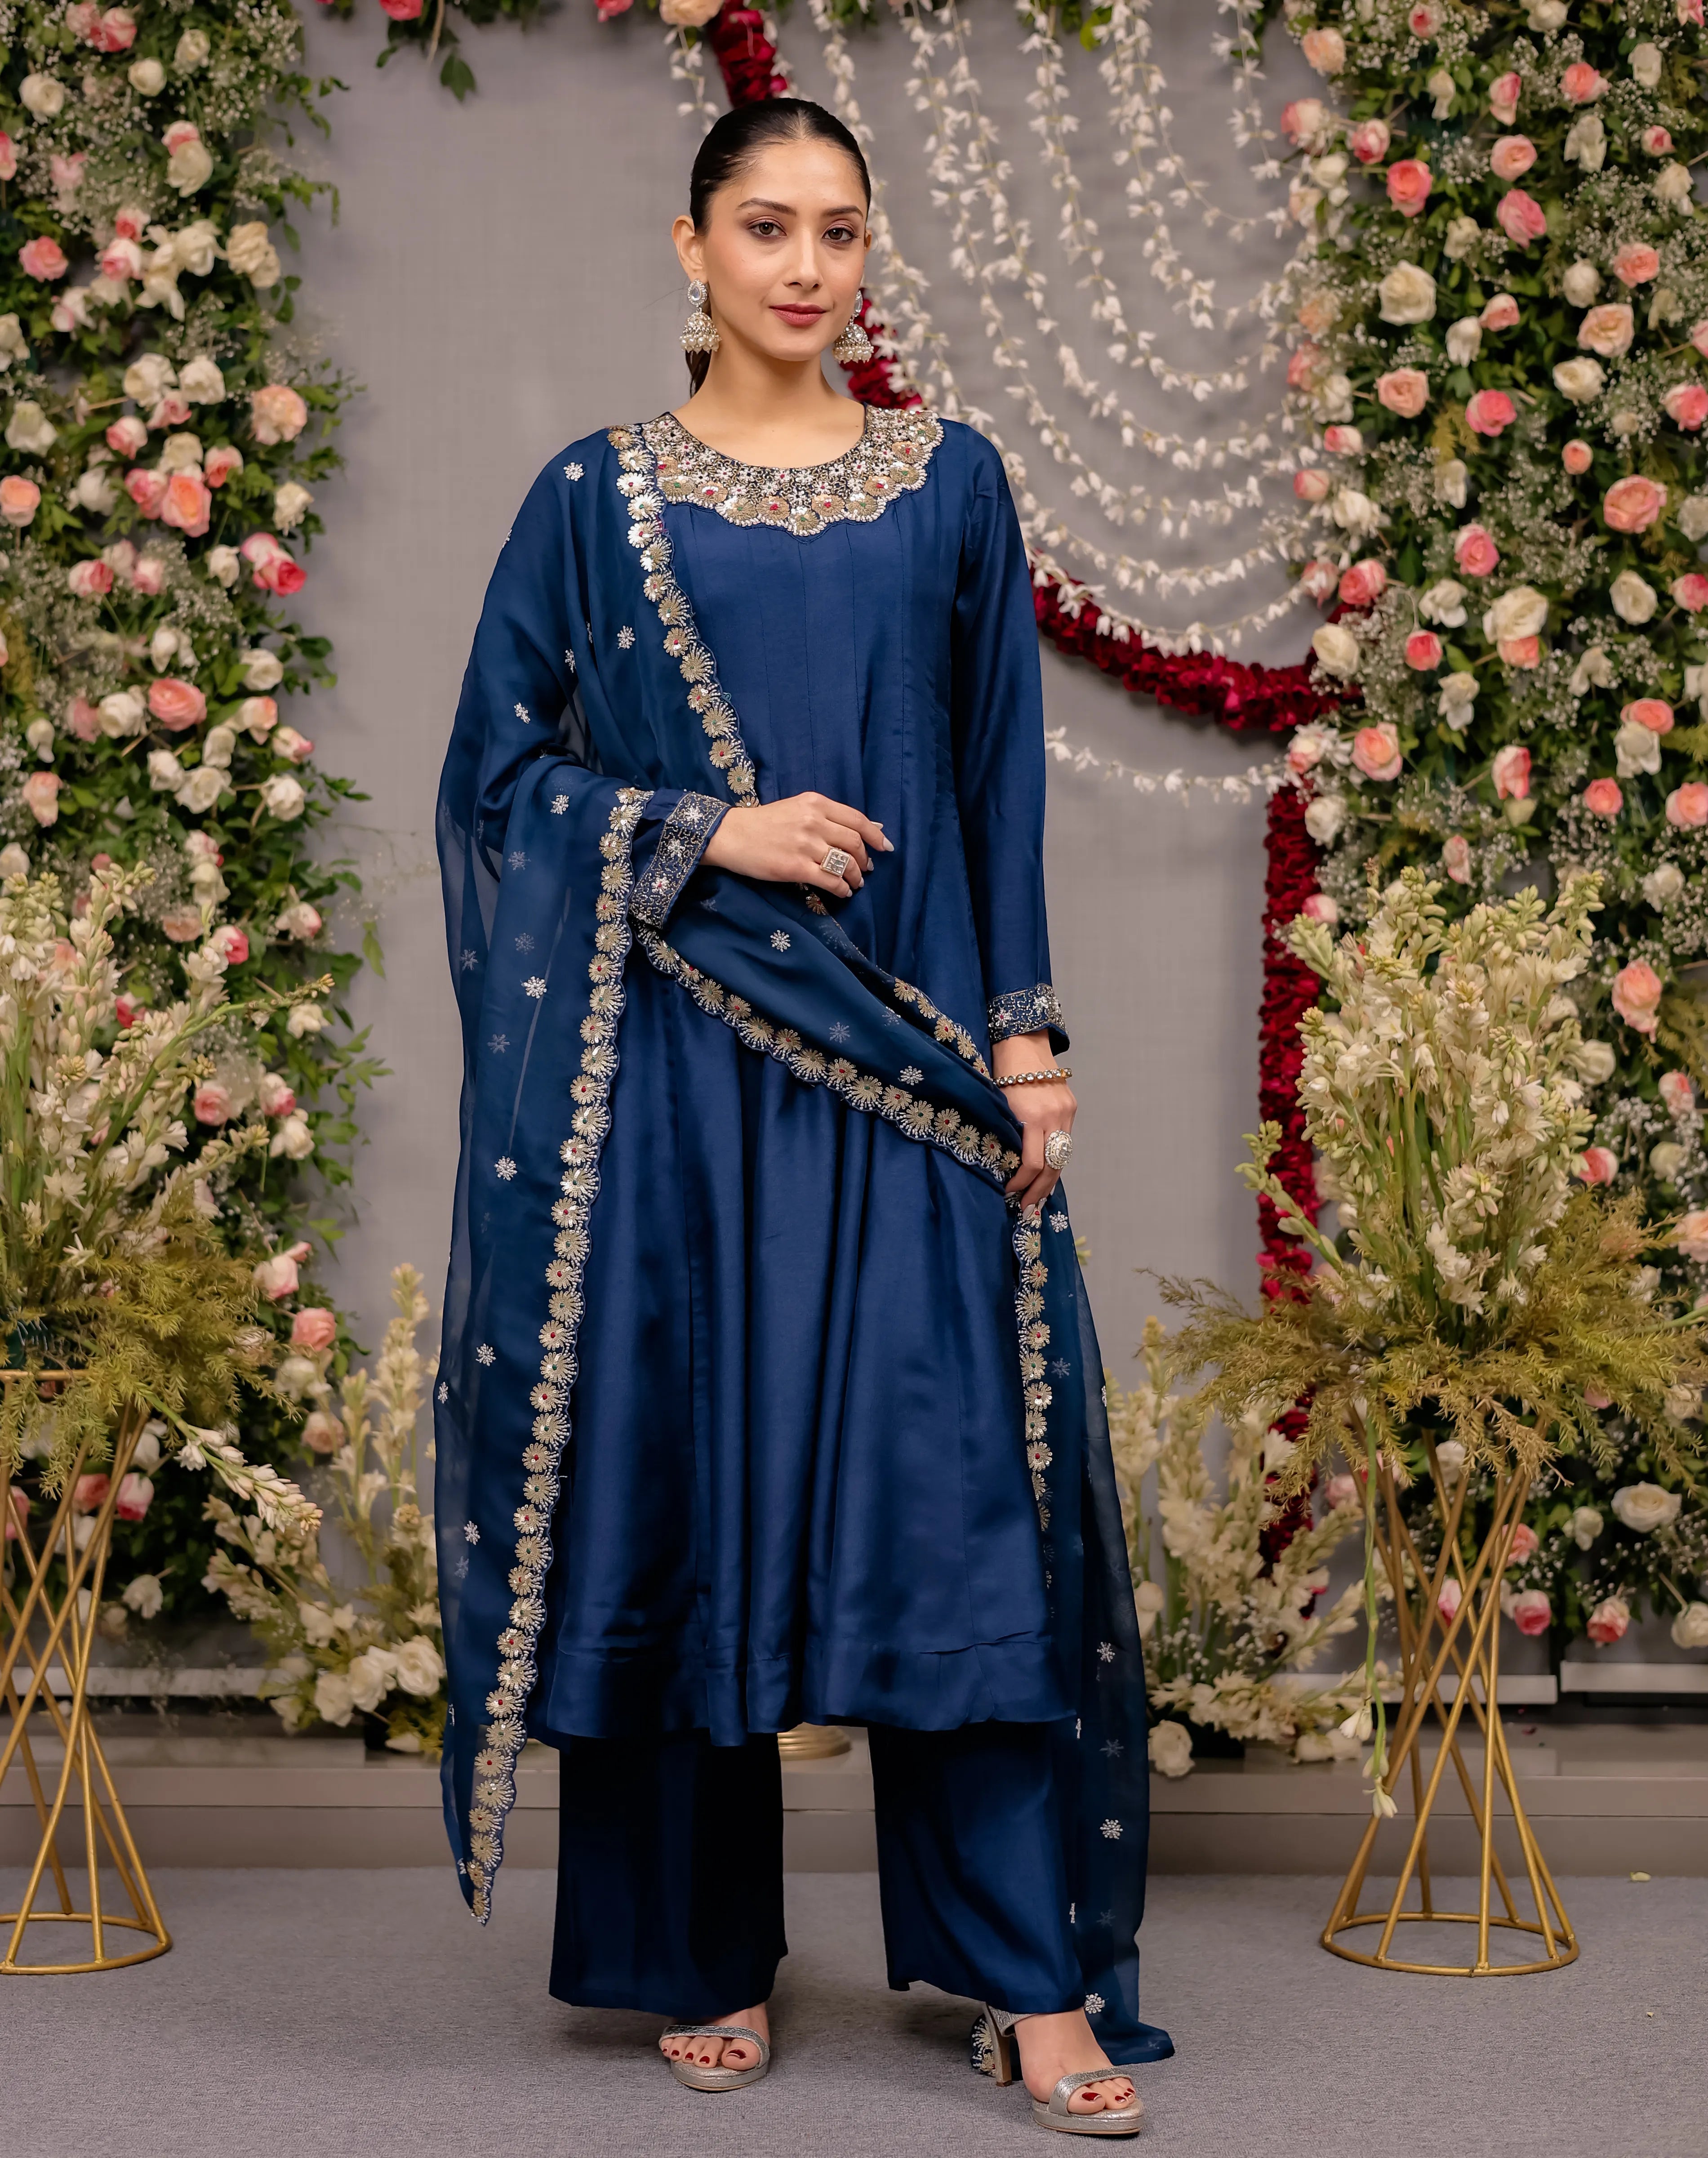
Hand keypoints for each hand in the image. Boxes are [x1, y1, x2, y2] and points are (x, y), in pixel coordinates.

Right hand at [702, 791, 893, 898]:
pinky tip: (842, 893)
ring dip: (856, 877)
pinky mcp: (796, 868)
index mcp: (815, 803)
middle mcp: (814, 822)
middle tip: (866, 869)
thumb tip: (863, 829)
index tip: (884, 847)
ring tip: (855, 883)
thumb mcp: (797, 808)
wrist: (732, 835)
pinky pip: (830, 880)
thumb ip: (826, 816)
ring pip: (845, 863)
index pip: (857, 819)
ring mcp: (805, 845)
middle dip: (865, 860)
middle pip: (854, 843)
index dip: (876, 835)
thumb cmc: (763, 823)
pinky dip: (841, 889)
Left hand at [998, 1030, 1073, 1213]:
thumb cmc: (1001, 1071)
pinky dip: (1056, 1159)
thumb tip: (1003, 1166)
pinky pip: (1065, 1140)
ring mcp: (1066, 1111)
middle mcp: (1054, 1115)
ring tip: (1038, 1198)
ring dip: (1050, 1179)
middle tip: (1027, 1209)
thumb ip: (1006, 1133)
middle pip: (1052, 1165)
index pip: (1031, 1163)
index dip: (1020, 1183)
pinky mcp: (1071, 1106)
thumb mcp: (998, 1104)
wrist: (1022, 1040)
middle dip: (1039, 1190)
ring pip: (1062, 1155)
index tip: (1008, 1193)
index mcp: (1033, 1116)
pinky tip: (1047, 1173)